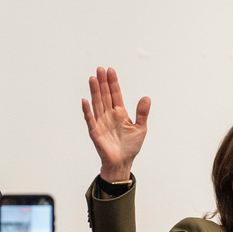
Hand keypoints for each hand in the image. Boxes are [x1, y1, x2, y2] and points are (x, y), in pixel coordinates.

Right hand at [81, 67, 150, 181]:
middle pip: (104, 95)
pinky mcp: (96, 133)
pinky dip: (87, 111)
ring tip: (92, 78)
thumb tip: (146, 97)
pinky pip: (91, 120)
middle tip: (100, 69)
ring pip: (97, 104)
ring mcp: (101, 123)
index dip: (112, 82)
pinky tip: (85, 101)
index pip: (115, 94)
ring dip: (94, 92)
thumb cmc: (130, 147)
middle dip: (102, 82)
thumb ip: (142, 113)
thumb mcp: (141, 128)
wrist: (122, 162)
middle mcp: (109, 115)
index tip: (110, 70)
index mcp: (120, 113)